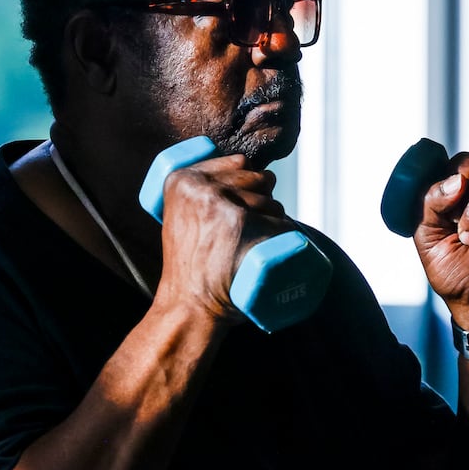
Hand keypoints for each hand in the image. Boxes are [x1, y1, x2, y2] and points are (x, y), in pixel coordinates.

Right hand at [151, 154, 291, 327]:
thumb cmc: (191, 268)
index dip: (250, 183)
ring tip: (252, 250)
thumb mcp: (182, 218)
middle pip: (260, 179)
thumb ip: (201, 190)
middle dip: (264, 202)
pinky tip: (275, 253)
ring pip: (274, 204)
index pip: (239, 161)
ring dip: (276, 224)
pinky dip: (288, 240)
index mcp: (181, 180)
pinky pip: (283, 225)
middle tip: (244, 236)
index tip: (239, 210)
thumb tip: (247, 164)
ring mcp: (222, 203)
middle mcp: (199, 186)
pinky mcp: (242, 223)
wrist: (188, 308)